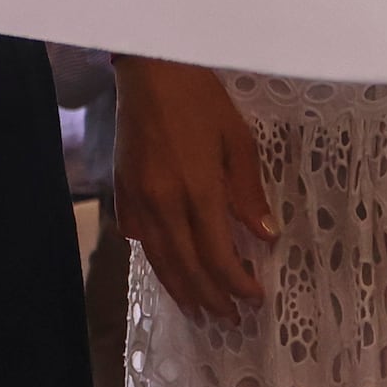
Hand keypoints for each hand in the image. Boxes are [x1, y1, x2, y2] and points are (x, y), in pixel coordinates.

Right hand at [114, 55, 280, 324]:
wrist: (149, 68)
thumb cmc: (200, 97)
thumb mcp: (237, 139)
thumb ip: (248, 192)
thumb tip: (265, 236)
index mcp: (197, 190)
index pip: (217, 256)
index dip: (236, 284)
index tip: (254, 297)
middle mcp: (163, 203)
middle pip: (186, 267)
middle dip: (210, 297)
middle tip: (229, 318)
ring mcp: (137, 199)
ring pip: (159, 259)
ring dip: (181, 288)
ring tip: (199, 308)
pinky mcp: (121, 190)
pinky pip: (137, 237)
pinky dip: (155, 258)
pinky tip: (168, 266)